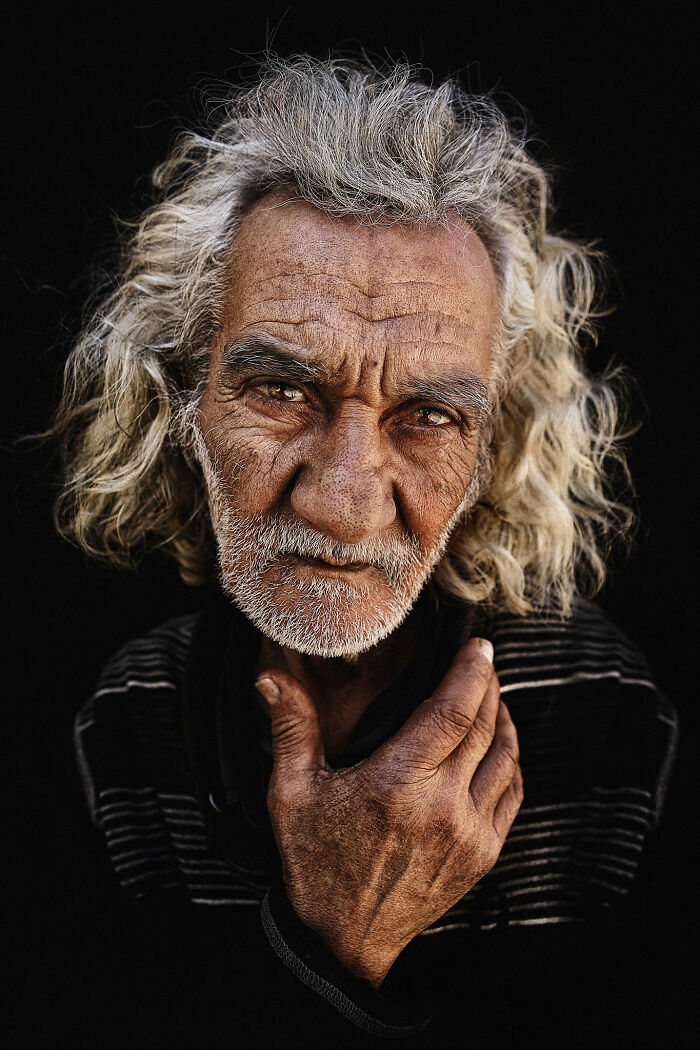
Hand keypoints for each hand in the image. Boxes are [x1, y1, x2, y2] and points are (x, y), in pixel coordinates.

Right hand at [256, 637, 522, 988]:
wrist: (343, 941)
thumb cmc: (316, 864)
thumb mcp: (292, 794)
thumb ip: (291, 728)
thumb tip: (272, 677)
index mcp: (398, 783)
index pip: (453, 711)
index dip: (472, 672)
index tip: (479, 646)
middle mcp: (443, 806)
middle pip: (484, 727)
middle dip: (488, 687)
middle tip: (482, 662)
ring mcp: (470, 833)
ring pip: (505, 757)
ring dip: (503, 720)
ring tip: (491, 697)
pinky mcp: (482, 855)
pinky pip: (511, 793)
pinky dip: (510, 761)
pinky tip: (497, 745)